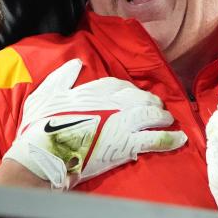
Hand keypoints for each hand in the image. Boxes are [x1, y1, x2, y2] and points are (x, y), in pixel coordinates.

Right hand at [3, 59, 186, 188]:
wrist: (42, 155)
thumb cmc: (38, 127)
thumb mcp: (45, 94)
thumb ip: (62, 78)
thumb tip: (75, 63)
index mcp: (93, 90)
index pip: (119, 85)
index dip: (130, 90)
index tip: (134, 95)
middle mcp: (111, 103)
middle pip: (139, 98)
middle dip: (150, 103)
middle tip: (157, 108)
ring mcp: (121, 123)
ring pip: (150, 116)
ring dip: (162, 118)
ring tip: (168, 121)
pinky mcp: (126, 144)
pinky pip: (154, 139)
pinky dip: (170, 139)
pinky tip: (180, 139)